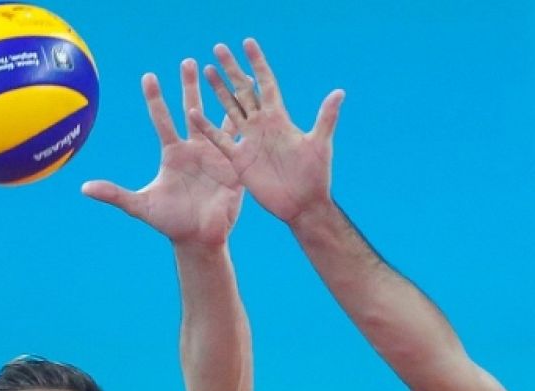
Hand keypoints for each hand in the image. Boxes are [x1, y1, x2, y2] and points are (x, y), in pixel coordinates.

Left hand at [81, 61, 242, 245]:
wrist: (200, 237)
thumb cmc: (171, 222)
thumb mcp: (141, 206)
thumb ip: (114, 194)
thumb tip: (83, 188)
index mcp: (172, 153)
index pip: (162, 119)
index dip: (154, 98)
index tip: (148, 76)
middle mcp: (194, 147)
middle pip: (191, 108)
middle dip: (190, 85)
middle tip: (188, 61)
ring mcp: (215, 153)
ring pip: (218, 117)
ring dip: (221, 95)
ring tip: (221, 72)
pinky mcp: (233, 163)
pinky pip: (238, 139)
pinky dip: (242, 121)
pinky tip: (250, 102)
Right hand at [186, 38, 342, 225]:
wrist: (302, 204)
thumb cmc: (315, 176)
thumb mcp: (320, 144)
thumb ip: (326, 118)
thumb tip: (340, 92)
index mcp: (280, 119)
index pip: (266, 84)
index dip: (257, 64)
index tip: (247, 43)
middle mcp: (263, 125)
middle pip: (244, 91)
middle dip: (231, 69)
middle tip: (219, 48)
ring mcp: (250, 141)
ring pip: (230, 109)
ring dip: (218, 91)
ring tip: (206, 70)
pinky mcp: (240, 159)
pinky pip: (220, 140)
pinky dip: (207, 127)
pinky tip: (194, 113)